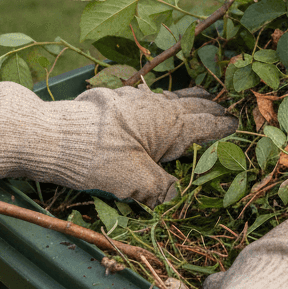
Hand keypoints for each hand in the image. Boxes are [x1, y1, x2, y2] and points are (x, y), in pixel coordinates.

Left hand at [0, 81, 236, 204]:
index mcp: (170, 125)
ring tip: (203, 96)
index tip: (239, 125)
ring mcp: (135, 99)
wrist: (48, 135)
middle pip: (193, 104)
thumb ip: (160, 187)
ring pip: (172, 96)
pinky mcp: (114, 99)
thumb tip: (172, 193)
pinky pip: (150, 95)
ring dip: (190, 98)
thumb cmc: (96, 159)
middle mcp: (157, 107)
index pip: (206, 125)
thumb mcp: (134, 182)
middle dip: (212, 108)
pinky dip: (163, 97)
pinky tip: (157, 99)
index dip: (224, 126)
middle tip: (227, 109)